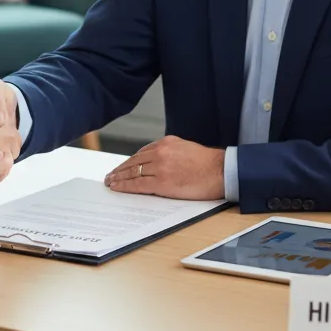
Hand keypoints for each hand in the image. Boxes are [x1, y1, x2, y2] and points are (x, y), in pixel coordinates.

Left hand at [104, 135, 224, 199]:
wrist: (221, 171)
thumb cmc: (208, 163)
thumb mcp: (185, 148)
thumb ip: (169, 151)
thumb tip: (156, 160)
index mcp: (166, 142)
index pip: (140, 153)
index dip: (129, 162)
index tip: (121, 167)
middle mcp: (160, 152)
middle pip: (133, 162)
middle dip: (120, 170)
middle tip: (110, 176)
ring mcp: (160, 167)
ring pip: (133, 172)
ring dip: (119, 178)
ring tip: (111, 183)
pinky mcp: (162, 182)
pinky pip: (138, 184)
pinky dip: (125, 186)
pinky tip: (118, 188)